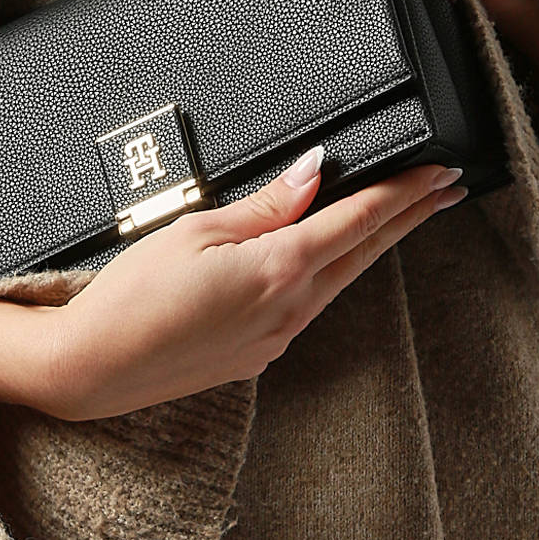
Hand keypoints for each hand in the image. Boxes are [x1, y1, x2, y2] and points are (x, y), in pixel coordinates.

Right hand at [39, 149, 466, 420]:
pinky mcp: (255, 355)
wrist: (91, 368)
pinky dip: (326, 275)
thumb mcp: (196, 230)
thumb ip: (265, 205)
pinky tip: (324, 261)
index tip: (438, 171)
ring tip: (398, 218)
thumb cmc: (131, 297)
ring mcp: (275, 338)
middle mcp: (289, 309)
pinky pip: (304, 306)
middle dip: (407, 218)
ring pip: (337, 281)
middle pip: (363, 253)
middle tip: (447, 189)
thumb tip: (315, 173)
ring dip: (370, 246)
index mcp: (279, 268)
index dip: (403, 192)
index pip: (358, 220)